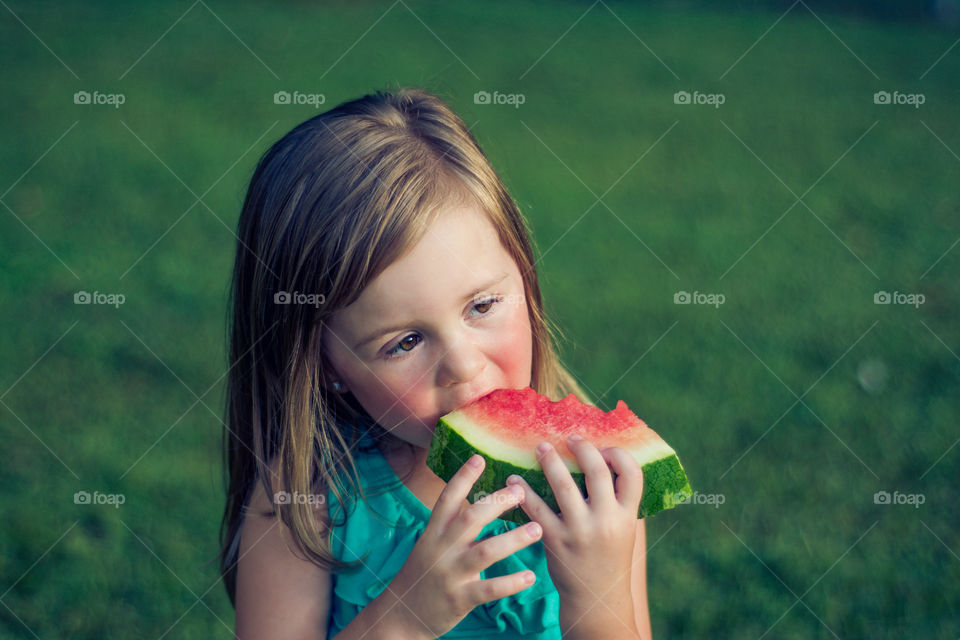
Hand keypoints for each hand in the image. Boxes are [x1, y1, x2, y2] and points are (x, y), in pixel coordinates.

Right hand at [385, 454, 544, 639]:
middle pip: (470, 519)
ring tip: (537, 529)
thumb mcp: (431, 544)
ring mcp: (450, 574)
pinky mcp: (459, 599)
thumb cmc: (424, 573)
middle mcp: (441, 549)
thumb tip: (482, 504)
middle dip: (496, 503)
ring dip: (513, 539)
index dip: (463, 478)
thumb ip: (453, 527)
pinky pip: (489, 589)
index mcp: (434, 532)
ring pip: (485, 552)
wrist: (403, 615)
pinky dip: (510, 583)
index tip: (479, 458)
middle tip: (520, 491)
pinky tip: (530, 577)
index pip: (447, 499)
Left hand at [506, 435, 642, 608]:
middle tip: (569, 438)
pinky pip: (536, 509)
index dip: (617, 454)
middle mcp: (606, 520)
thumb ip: (617, 499)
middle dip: (582, 447)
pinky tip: (514, 479)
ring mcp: (580, 531)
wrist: (595, 599)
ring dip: (550, 461)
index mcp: (627, 515)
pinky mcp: (556, 541)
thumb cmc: (608, 556)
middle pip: (597, 471)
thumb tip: (602, 457)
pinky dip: (523, 491)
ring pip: (563, 485)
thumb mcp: (624, 529)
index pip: (632, 472)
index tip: (602, 448)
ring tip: (540, 447)